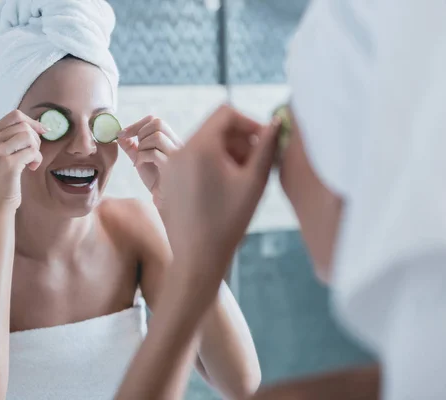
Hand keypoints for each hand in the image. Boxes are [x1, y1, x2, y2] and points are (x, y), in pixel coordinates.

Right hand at [0, 110, 44, 212]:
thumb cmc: (4, 178)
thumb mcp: (2, 153)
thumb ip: (14, 137)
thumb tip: (40, 125)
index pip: (15, 115)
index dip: (33, 122)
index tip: (42, 132)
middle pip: (24, 125)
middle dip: (36, 139)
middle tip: (33, 154)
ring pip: (29, 136)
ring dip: (36, 149)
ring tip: (31, 161)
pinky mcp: (8, 164)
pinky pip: (32, 152)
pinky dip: (37, 159)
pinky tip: (32, 168)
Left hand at [117, 116, 182, 207]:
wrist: (165, 199)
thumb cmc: (156, 180)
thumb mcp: (141, 160)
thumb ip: (132, 148)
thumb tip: (120, 135)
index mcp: (171, 140)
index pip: (156, 121)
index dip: (137, 125)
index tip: (122, 134)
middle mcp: (177, 144)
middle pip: (158, 123)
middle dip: (140, 133)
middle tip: (135, 148)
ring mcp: (177, 154)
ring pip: (157, 136)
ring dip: (142, 146)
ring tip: (139, 159)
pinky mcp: (173, 166)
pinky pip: (155, 153)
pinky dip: (142, 157)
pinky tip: (139, 166)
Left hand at [161, 105, 279, 289]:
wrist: (197, 258)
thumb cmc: (229, 222)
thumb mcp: (255, 182)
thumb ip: (267, 147)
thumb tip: (277, 123)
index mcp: (199, 147)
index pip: (226, 113)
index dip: (250, 122)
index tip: (265, 142)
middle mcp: (180, 151)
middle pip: (214, 127)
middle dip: (239, 139)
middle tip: (257, 164)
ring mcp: (171, 165)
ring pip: (204, 143)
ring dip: (227, 152)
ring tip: (242, 178)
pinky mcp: (168, 179)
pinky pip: (192, 159)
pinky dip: (211, 163)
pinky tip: (224, 187)